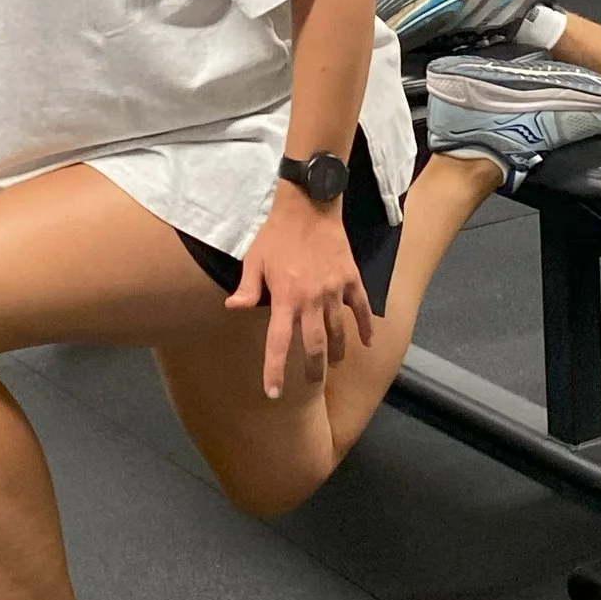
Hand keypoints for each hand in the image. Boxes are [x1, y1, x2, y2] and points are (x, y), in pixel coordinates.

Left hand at [232, 188, 374, 398]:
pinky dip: (365, 327)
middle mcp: (311, 300)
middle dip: (312, 370)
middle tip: (311, 383)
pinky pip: (361, 308)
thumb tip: (232, 308)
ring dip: (337, 352)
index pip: (278, 343)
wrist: (309, 206)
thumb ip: (246, 288)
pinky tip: (367, 342)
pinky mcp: (350, 279)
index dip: (275, 371)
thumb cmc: (276, 234)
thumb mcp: (254, 260)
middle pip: (314, 346)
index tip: (273, 393)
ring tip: (335, 364)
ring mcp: (333, 291)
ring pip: (338, 332)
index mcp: (284, 298)